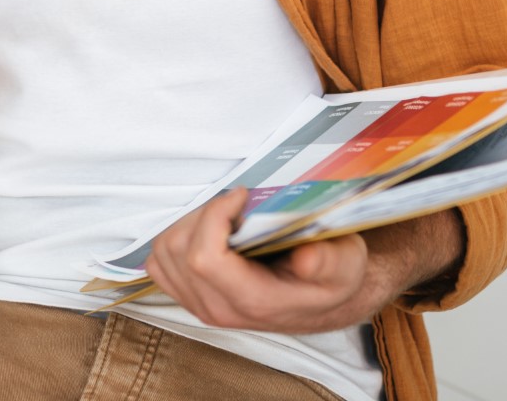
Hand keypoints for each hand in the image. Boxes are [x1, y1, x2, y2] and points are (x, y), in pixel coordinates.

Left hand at [144, 190, 461, 334]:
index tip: (242, 196)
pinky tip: (208, 230)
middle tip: (236, 203)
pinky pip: (160, 264)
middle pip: (178, 251)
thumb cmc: (334, 276)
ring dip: (188, 223)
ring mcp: (201, 305)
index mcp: (253, 301)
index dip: (214, 216)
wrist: (326, 300)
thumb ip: (328, 261)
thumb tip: (305, 259)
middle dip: (202, 213)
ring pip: (164, 255)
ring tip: (223, 215)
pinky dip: (176, 238)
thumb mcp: (345, 265)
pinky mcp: (191, 297)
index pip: (203, 258)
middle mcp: (219, 309)